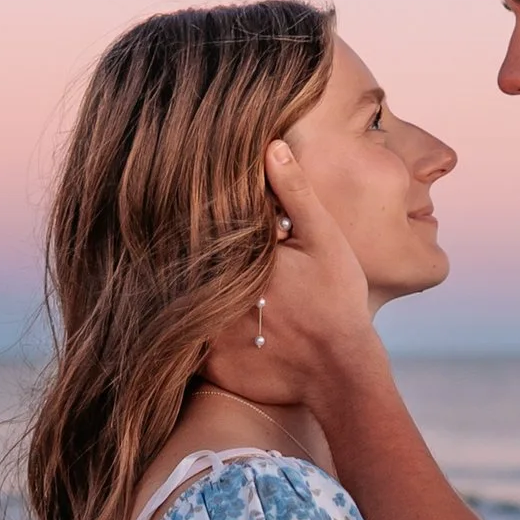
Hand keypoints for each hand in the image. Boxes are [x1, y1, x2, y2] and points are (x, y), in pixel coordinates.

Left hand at [198, 139, 391, 415]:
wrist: (341, 373)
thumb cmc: (337, 300)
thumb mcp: (323, 240)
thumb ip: (295, 193)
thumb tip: (271, 146)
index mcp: (244, 259)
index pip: (206, 230)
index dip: (200, 218)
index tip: (190, 203)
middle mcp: (220, 296)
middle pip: (191, 266)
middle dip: (190, 256)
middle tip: (191, 245)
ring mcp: (211, 334)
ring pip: (182, 303)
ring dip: (182, 291)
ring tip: (179, 280)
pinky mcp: (210, 365)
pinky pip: (184, 343)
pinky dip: (185, 330)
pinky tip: (195, 321)